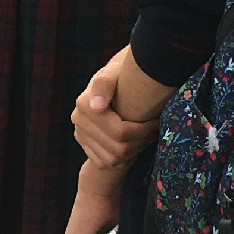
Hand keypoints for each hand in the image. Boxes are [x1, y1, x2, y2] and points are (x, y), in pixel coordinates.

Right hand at [73, 50, 157, 169]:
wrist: (116, 80)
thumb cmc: (122, 73)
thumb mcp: (117, 70)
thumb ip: (105, 83)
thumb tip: (97, 108)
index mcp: (84, 103)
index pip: (120, 132)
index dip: (143, 131)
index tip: (155, 120)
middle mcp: (78, 120)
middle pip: (118, 148)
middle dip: (141, 141)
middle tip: (154, 129)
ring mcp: (80, 134)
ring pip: (113, 159)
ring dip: (134, 150)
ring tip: (145, 135)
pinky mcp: (84, 144)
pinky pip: (106, 162)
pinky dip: (123, 157)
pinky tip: (133, 142)